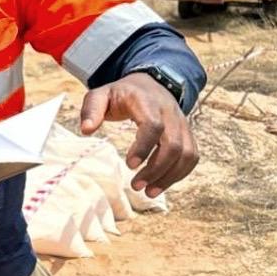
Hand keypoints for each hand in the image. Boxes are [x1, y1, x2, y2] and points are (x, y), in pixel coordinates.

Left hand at [79, 73, 197, 197]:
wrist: (149, 83)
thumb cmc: (121, 94)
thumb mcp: (100, 95)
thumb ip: (91, 110)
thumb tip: (86, 130)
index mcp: (147, 102)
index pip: (154, 125)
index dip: (144, 147)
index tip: (129, 165)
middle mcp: (169, 113)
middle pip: (173, 144)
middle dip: (156, 169)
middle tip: (135, 186)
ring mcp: (181, 124)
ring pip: (186, 154)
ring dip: (169, 176)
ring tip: (148, 192)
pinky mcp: (187, 134)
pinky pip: (191, 157)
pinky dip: (179, 174)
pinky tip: (161, 185)